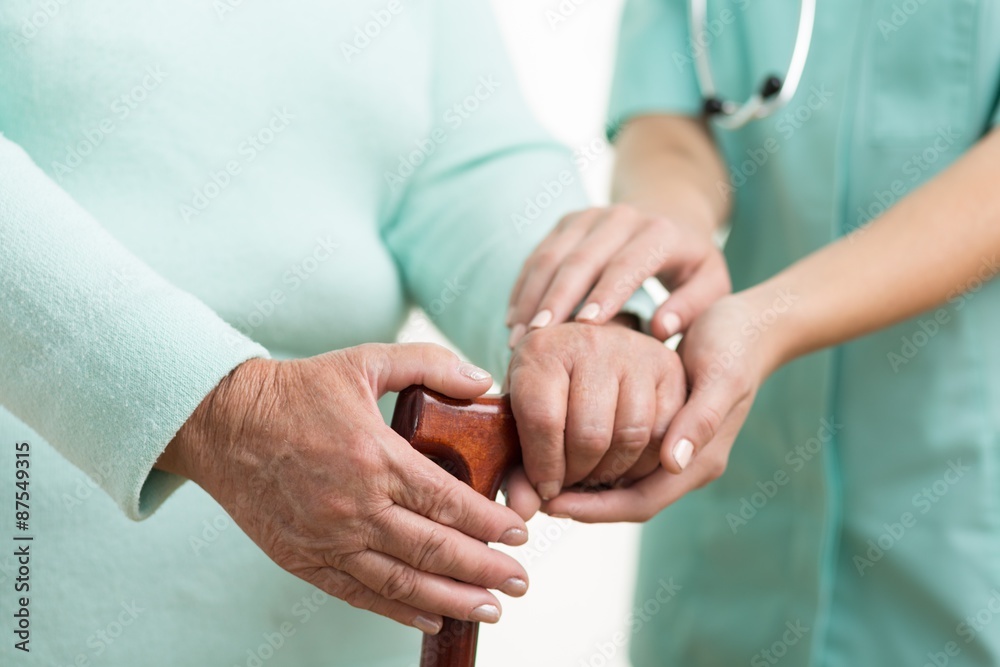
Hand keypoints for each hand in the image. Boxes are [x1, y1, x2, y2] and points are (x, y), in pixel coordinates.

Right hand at [157, 343, 529, 634]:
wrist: (223, 422)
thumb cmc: (298, 390)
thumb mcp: (365, 360)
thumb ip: (428, 364)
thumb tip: (481, 382)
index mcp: (375, 456)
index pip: (448, 501)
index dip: (491, 523)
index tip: (522, 534)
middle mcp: (354, 505)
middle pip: (434, 549)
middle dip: (485, 569)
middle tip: (520, 581)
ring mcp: (327, 538)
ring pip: (402, 582)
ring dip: (451, 599)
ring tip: (490, 609)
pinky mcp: (303, 559)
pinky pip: (358, 594)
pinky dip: (399, 611)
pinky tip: (431, 617)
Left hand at [503, 321, 685, 519]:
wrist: (584, 348)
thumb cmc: (546, 388)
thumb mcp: (521, 416)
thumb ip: (518, 467)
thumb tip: (525, 511)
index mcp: (541, 350)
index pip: (543, 421)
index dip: (544, 468)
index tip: (544, 491)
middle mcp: (589, 342)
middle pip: (591, 435)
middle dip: (579, 475)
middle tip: (570, 486)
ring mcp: (632, 351)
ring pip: (632, 436)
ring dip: (614, 473)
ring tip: (594, 476)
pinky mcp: (667, 365)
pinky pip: (665, 431)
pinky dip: (645, 462)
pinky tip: (624, 465)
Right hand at [506, 204, 730, 344]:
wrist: (671, 214)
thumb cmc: (692, 265)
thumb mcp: (711, 284)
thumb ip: (691, 307)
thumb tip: (659, 329)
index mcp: (659, 232)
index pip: (627, 263)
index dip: (605, 293)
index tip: (585, 327)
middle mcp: (620, 217)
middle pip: (580, 259)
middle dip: (555, 299)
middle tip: (537, 338)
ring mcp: (589, 216)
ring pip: (551, 256)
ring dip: (531, 297)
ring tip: (518, 338)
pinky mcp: (566, 222)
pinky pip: (538, 255)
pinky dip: (523, 288)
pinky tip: (512, 320)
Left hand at [542, 292, 783, 521]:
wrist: (755, 325)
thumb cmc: (737, 346)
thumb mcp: (722, 378)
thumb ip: (699, 422)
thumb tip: (674, 464)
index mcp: (701, 461)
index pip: (639, 502)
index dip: (595, 508)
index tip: (551, 502)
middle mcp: (686, 464)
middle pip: (625, 499)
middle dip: (581, 500)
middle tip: (536, 492)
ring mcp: (675, 452)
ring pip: (621, 483)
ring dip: (584, 483)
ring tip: (543, 473)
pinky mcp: (662, 433)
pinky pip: (622, 459)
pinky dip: (593, 458)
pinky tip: (564, 445)